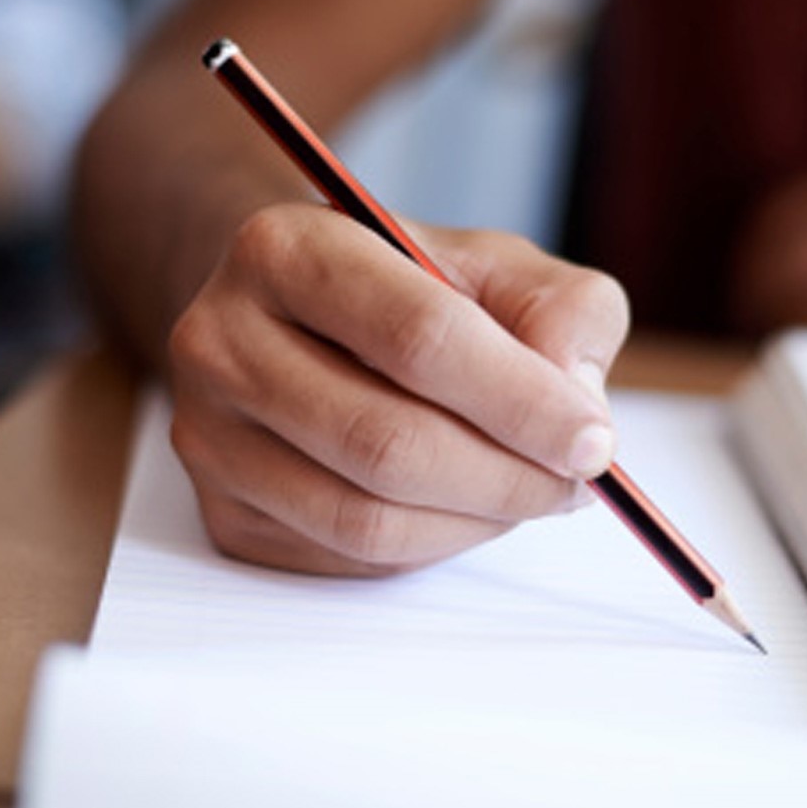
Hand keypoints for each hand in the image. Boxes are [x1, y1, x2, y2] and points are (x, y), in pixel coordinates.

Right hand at [167, 203, 628, 574]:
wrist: (305, 318)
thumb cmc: (412, 289)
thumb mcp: (500, 266)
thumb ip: (563, 310)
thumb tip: (577, 403)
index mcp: (289, 250)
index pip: (418, 338)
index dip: (521, 402)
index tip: (595, 442)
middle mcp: (222, 340)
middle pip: (388, 442)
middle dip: (509, 476)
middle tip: (578, 481)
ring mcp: (211, 436)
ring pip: (367, 518)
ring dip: (478, 520)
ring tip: (532, 490)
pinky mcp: (225, 512)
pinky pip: (351, 557)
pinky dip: (435, 543)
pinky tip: (467, 504)